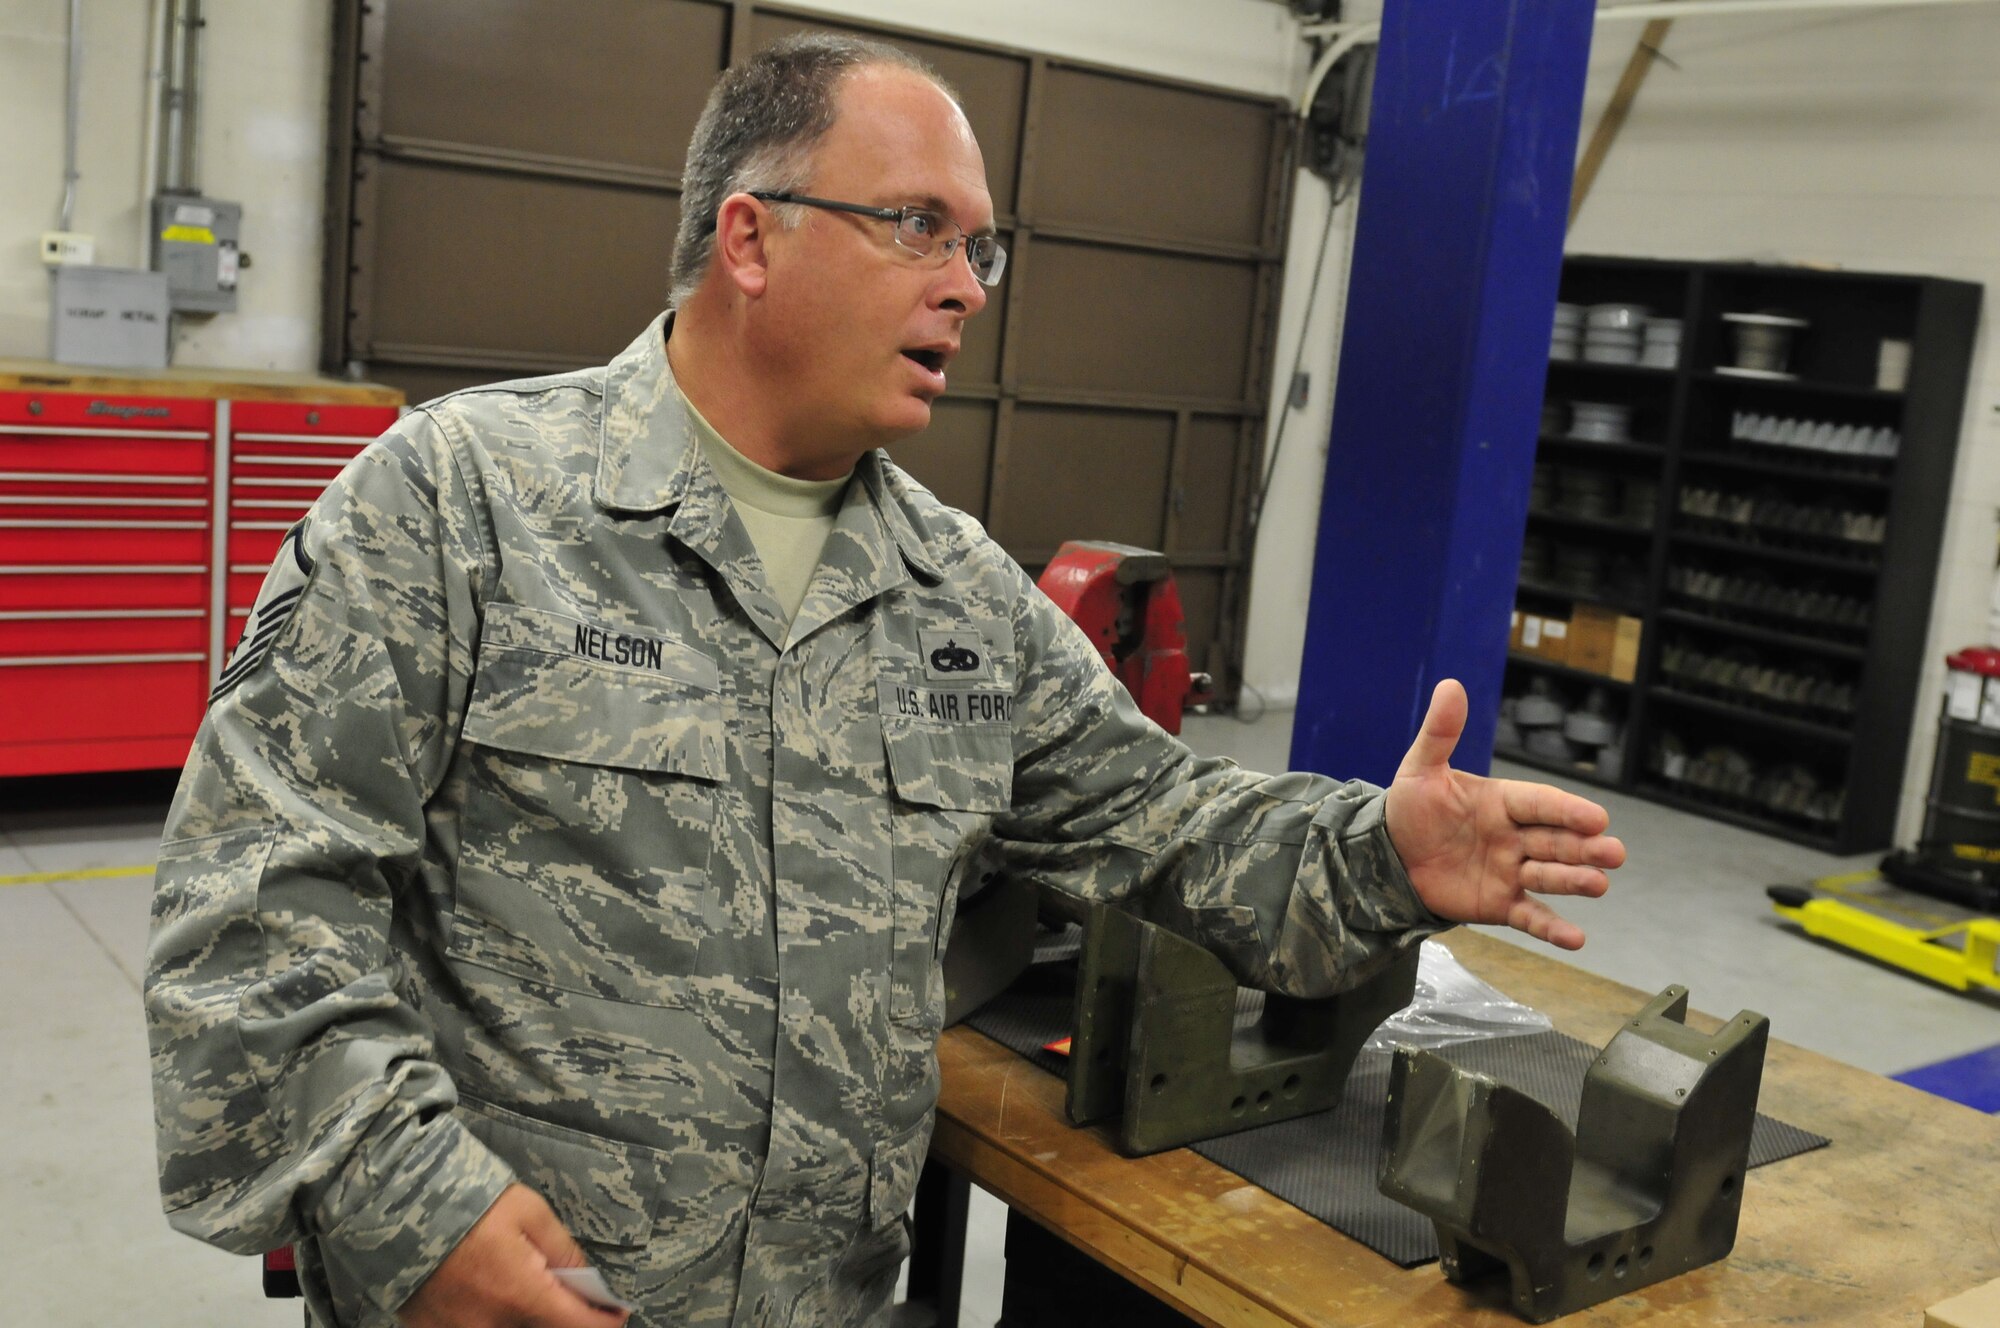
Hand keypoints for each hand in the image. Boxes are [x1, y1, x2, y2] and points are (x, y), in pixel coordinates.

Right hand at [399, 1183, 628, 1327]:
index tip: (616, 1312)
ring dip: (528, 1318)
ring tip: (525, 1289)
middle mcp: (491, 1326)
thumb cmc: (467, 1201)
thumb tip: (586, 1278)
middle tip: (571, 1295)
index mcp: (521, 1296)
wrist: (396, 1204)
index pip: (578, 1326)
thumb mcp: (529, 1211)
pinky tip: (490, 1296)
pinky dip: (492, 1319)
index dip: (605, 1321)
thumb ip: (562, 1249)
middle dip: (564, 1317)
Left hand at [1383, 679, 1623, 949]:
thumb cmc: (1410, 809)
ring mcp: (1510, 871)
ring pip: (1550, 876)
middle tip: (1613, 852)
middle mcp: (1515, 837)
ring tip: (1599, 884)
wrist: (1387, 857)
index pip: (1540, 804)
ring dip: (1575, 880)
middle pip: (1556, 841)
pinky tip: (1576, 940)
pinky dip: (1552, 929)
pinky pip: (1530, 917)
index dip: (1565, 810)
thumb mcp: (1421, 769)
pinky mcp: (1500, 903)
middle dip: (1585, 847)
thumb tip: (1451, 684)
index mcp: (1502, 801)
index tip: (1595, 816)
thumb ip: (1440, 733)